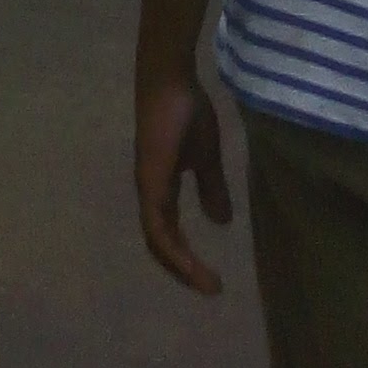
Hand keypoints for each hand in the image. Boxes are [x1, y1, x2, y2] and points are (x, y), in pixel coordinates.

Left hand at [136, 69, 230, 292]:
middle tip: (210, 289)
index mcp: (161, 186)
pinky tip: (190, 260)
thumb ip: (211, 186)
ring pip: (156, 240)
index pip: (167, 232)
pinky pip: (157, 225)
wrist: (170, 79)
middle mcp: (150, 191)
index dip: (184, 257)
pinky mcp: (150, 179)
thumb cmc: (186, 110)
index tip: (211, 278)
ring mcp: (147, 186)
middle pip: (159, 243)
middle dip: (183, 269)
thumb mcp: (206, 156)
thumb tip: (221, 222)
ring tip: (206, 284)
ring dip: (180, 265)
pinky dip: (173, 248)